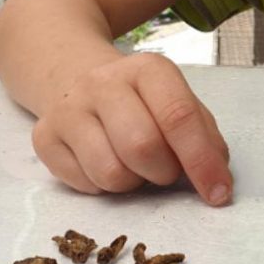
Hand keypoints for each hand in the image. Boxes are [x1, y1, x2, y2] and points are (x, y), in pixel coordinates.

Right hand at [30, 52, 232, 204]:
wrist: (78, 78)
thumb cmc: (143, 101)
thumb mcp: (179, 103)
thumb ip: (203, 137)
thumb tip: (216, 181)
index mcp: (148, 69)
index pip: (179, 117)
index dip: (202, 161)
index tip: (219, 193)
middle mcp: (104, 82)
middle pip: (142, 148)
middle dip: (164, 172)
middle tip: (165, 169)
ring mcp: (69, 108)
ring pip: (111, 174)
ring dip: (134, 182)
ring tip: (134, 164)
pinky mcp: (44, 136)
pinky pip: (85, 185)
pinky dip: (105, 187)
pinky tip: (107, 161)